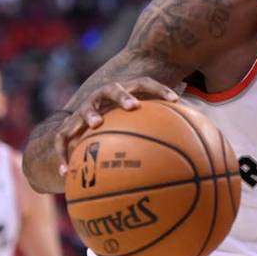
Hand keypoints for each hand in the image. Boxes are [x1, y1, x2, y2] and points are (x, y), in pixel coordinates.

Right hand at [55, 77, 178, 175]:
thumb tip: (194, 139)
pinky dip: (62, 154)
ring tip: (96, 124)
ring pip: (85, 109)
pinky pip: (61, 140)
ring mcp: (84, 110)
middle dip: (123, 96)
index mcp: (124, 92)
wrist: (83, 124)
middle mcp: (102, 97)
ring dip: (91, 114)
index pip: (144, 83)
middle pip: (112, 89)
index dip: (160, 89)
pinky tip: (65, 173)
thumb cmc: (120, 121)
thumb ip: (163, 125)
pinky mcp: (67, 127)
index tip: (176, 99)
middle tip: (134, 106)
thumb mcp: (140, 121)